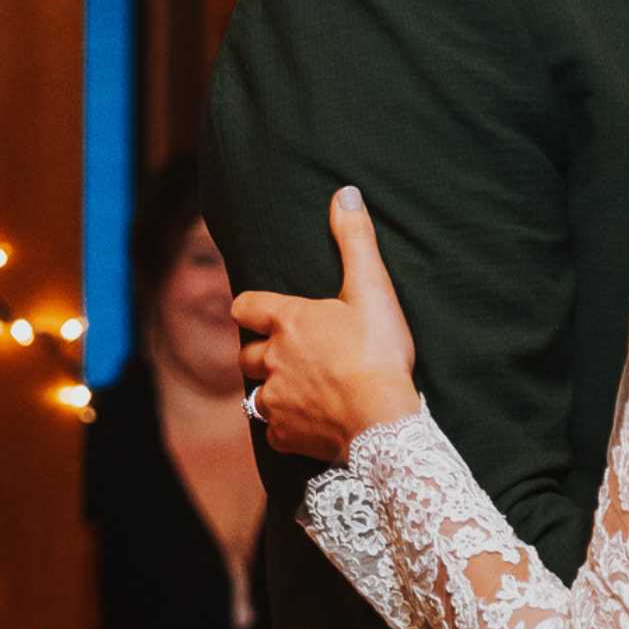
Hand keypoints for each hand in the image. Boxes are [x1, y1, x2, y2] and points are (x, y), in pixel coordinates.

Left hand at [226, 186, 418, 463]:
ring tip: (301, 389)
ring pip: (255, 394)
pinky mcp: (284, 435)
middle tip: (290, 353)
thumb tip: (344, 193)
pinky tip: (310, 422)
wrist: (383, 422)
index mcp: (288, 321)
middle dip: (261, 351)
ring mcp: (274, 401)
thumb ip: (356, 240)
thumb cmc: (379, 352)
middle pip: (245, 354)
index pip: (245, 307)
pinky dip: (287, 426)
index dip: (252, 309)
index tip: (265, 313)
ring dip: (272, 389)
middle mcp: (272, 360)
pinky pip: (274, 430)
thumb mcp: (372, 289)